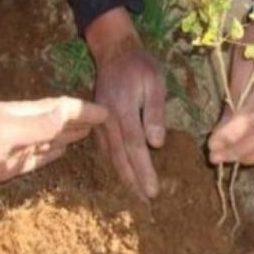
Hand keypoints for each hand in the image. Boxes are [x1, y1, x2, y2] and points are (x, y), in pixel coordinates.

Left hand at [0, 97, 107, 194]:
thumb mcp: (7, 132)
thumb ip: (40, 123)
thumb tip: (71, 110)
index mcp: (28, 115)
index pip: (64, 109)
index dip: (86, 110)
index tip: (109, 112)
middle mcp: (28, 128)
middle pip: (62, 122)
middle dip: (84, 121)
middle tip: (109, 123)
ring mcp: (20, 146)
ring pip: (54, 139)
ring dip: (72, 136)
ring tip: (92, 134)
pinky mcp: (13, 164)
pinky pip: (41, 157)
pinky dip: (55, 153)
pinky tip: (64, 152)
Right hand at [86, 7, 165, 200]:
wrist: (114, 52)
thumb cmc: (139, 66)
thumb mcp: (155, 82)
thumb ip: (154, 112)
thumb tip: (156, 143)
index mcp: (121, 111)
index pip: (134, 149)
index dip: (143, 172)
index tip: (152, 191)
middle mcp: (106, 121)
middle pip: (119, 158)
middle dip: (132, 182)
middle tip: (145, 202)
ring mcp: (99, 123)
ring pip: (110, 156)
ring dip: (122, 177)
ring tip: (135, 195)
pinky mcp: (98, 123)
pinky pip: (105, 149)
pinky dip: (114, 165)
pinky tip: (123, 175)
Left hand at [208, 21, 253, 164]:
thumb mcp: (239, 66)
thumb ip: (232, 100)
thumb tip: (219, 134)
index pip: (253, 117)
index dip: (231, 136)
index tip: (211, 145)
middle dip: (237, 150)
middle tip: (215, 157)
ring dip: (249, 156)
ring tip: (227, 158)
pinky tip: (245, 155)